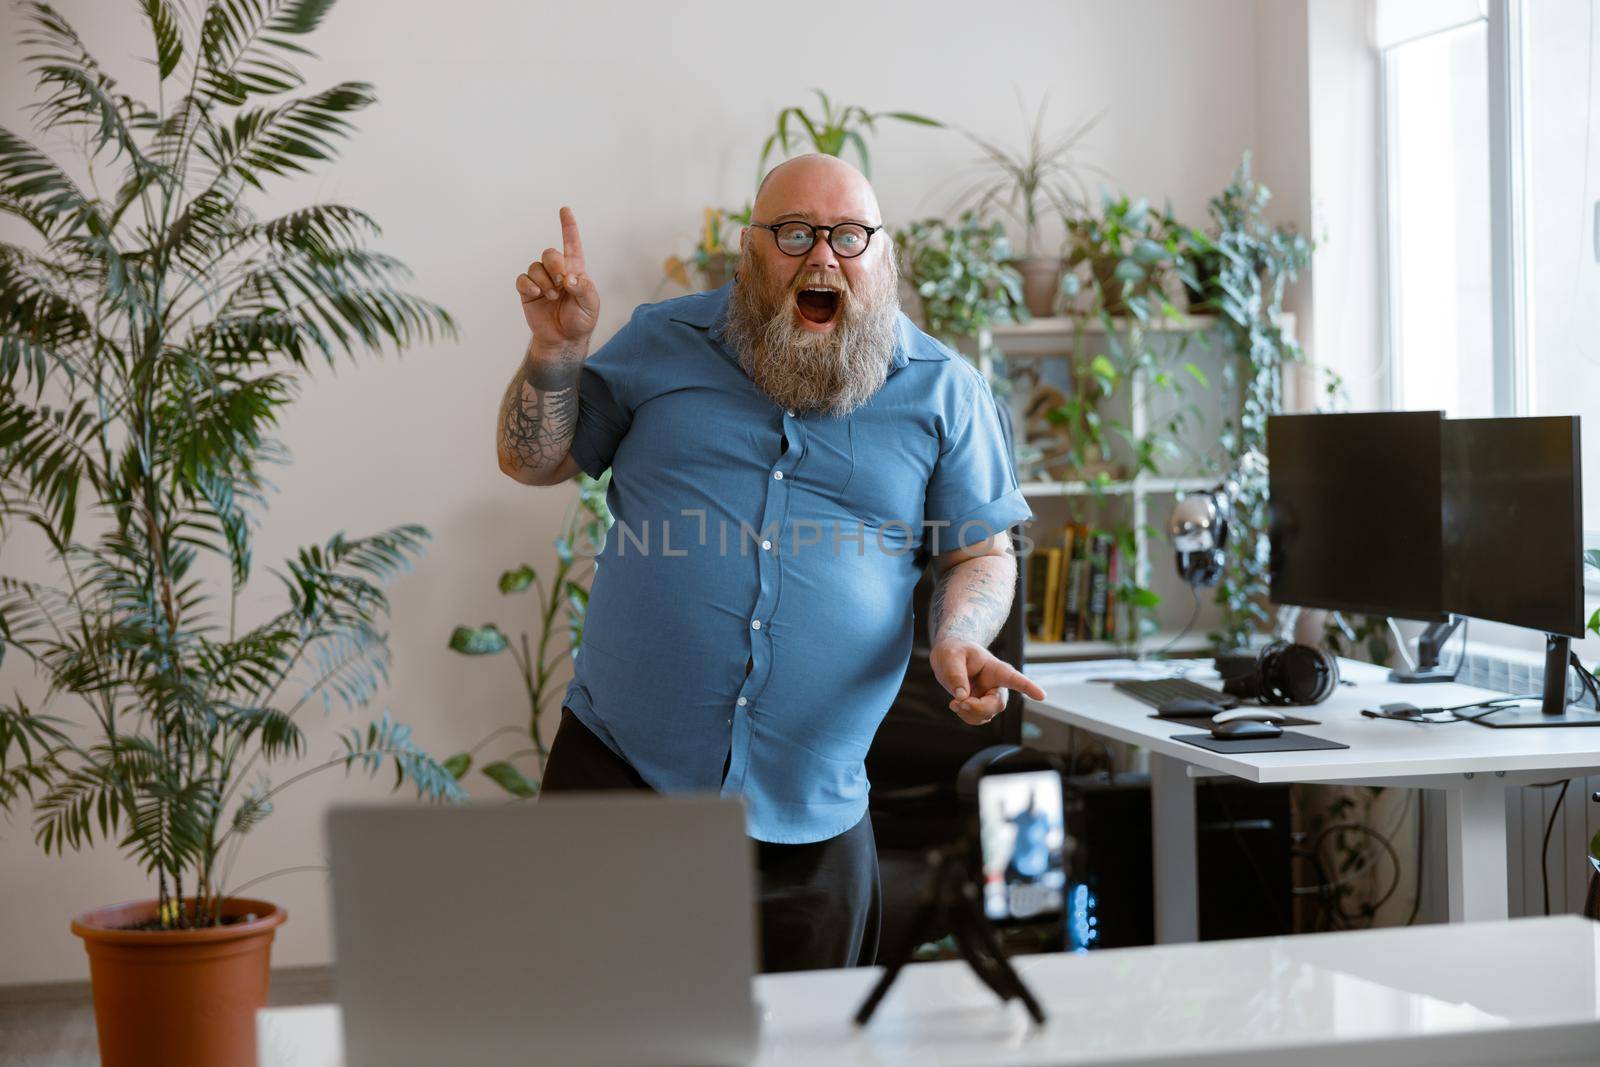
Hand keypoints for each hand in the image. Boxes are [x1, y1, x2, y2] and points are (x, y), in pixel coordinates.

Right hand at [515, 206, 600, 348]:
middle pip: (549, 253)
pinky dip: (529, 285)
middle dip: (555, 265)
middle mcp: (557, 272)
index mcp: (575, 270)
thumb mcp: (591, 305)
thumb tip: (568, 278)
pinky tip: (537, 294)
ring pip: (535, 267)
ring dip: (544, 281)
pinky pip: (522, 280)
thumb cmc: (581, 320)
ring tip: (552, 296)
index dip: (568, 227)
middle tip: (562, 282)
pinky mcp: (528, 292)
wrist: (564, 339)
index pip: (571, 244)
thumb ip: (583, 288)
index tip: (565, 210)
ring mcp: (541, 281)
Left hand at [930, 638, 1046, 725]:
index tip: (1041, 696)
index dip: (1028, 688)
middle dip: (977, 708)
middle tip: (957, 703)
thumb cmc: (954, 651)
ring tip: (954, 702)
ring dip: (968, 713)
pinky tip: (956, 705)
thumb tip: (962, 697)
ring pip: (986, 715)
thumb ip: (956, 674)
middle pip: (997, 704)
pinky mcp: (982, 706)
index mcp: (996, 669)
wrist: (950, 658)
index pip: (1015, 679)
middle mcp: (998, 685)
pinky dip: (965, 716)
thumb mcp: (950, 656)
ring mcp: (991, 697)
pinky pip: (977, 719)